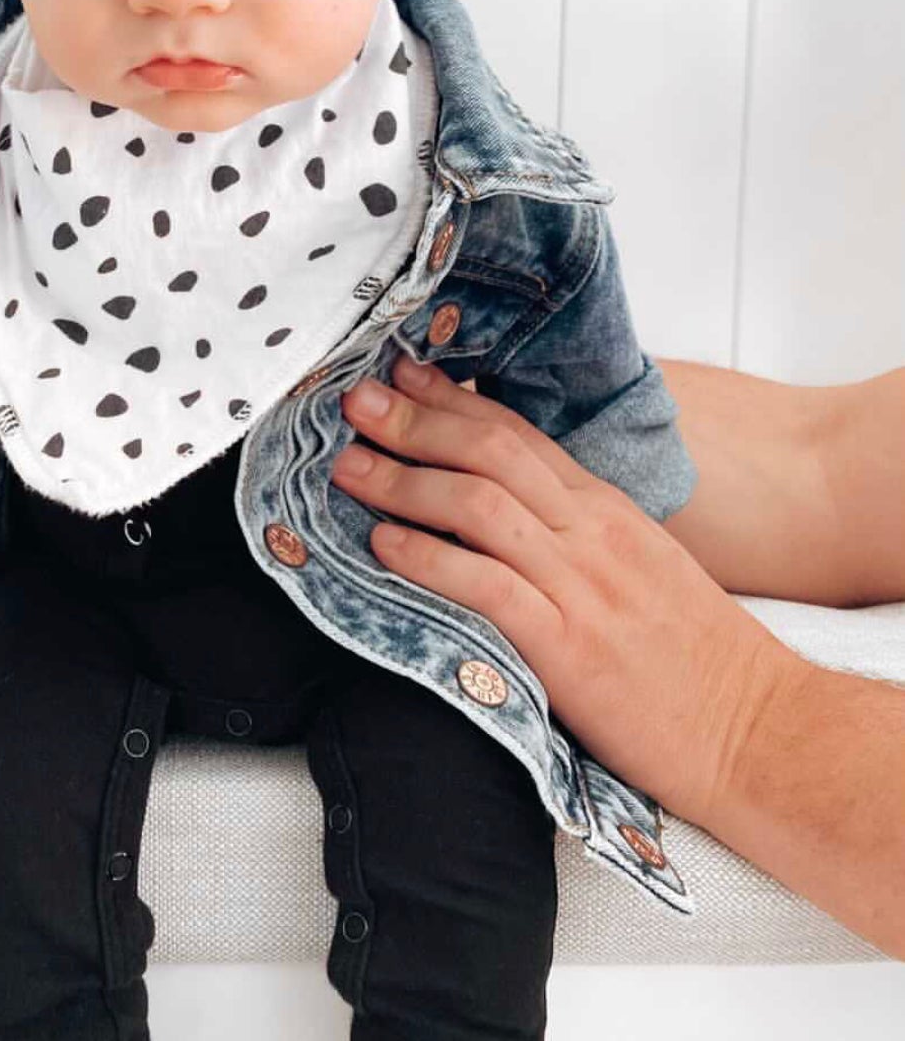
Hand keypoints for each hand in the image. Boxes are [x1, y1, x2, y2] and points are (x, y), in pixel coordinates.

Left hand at [329, 356, 799, 829]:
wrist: (758, 729)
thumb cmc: (695, 658)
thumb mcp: (639, 565)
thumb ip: (574, 529)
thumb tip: (499, 504)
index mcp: (605, 510)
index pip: (516, 433)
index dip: (451, 400)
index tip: (400, 375)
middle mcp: (590, 532)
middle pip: (489, 451)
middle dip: (414, 421)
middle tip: (354, 404)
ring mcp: (581, 586)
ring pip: (478, 505)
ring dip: (403, 480)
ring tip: (347, 468)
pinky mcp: (569, 647)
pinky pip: (486, 586)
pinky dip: (428, 559)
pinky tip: (384, 547)